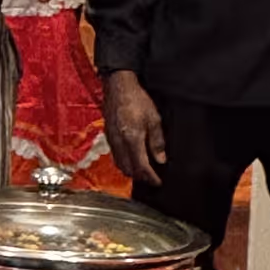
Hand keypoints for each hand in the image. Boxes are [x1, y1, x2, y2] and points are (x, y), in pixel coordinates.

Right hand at [103, 70, 167, 186]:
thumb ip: (157, 142)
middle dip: (141, 177)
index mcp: (132, 139)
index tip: (158, 182)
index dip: (150, 177)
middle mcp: (119, 143)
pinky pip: (115, 156)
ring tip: (143, 171)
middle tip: (152, 178)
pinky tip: (132, 158)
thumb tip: (161, 159)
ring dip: (131, 171)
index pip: (141, 166)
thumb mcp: (154, 119)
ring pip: (120, 164)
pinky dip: (124, 162)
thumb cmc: (137, 99)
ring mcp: (112, 140)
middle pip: (128, 170)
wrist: (118, 87)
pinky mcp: (108, 136)